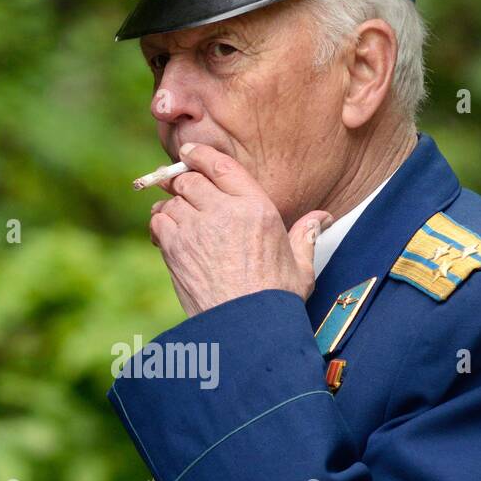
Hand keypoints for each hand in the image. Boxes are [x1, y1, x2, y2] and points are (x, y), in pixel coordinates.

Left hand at [148, 143, 330, 317]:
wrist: (246, 328)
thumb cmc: (275, 300)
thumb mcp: (301, 267)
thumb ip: (306, 236)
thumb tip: (322, 217)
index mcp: (257, 208)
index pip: (222, 165)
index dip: (200, 155)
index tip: (188, 153)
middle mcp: (225, 212)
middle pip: (191, 180)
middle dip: (182, 181)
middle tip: (176, 186)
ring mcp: (197, 229)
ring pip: (172, 200)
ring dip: (171, 204)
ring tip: (175, 215)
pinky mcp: (176, 249)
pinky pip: (159, 221)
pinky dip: (159, 223)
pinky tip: (166, 233)